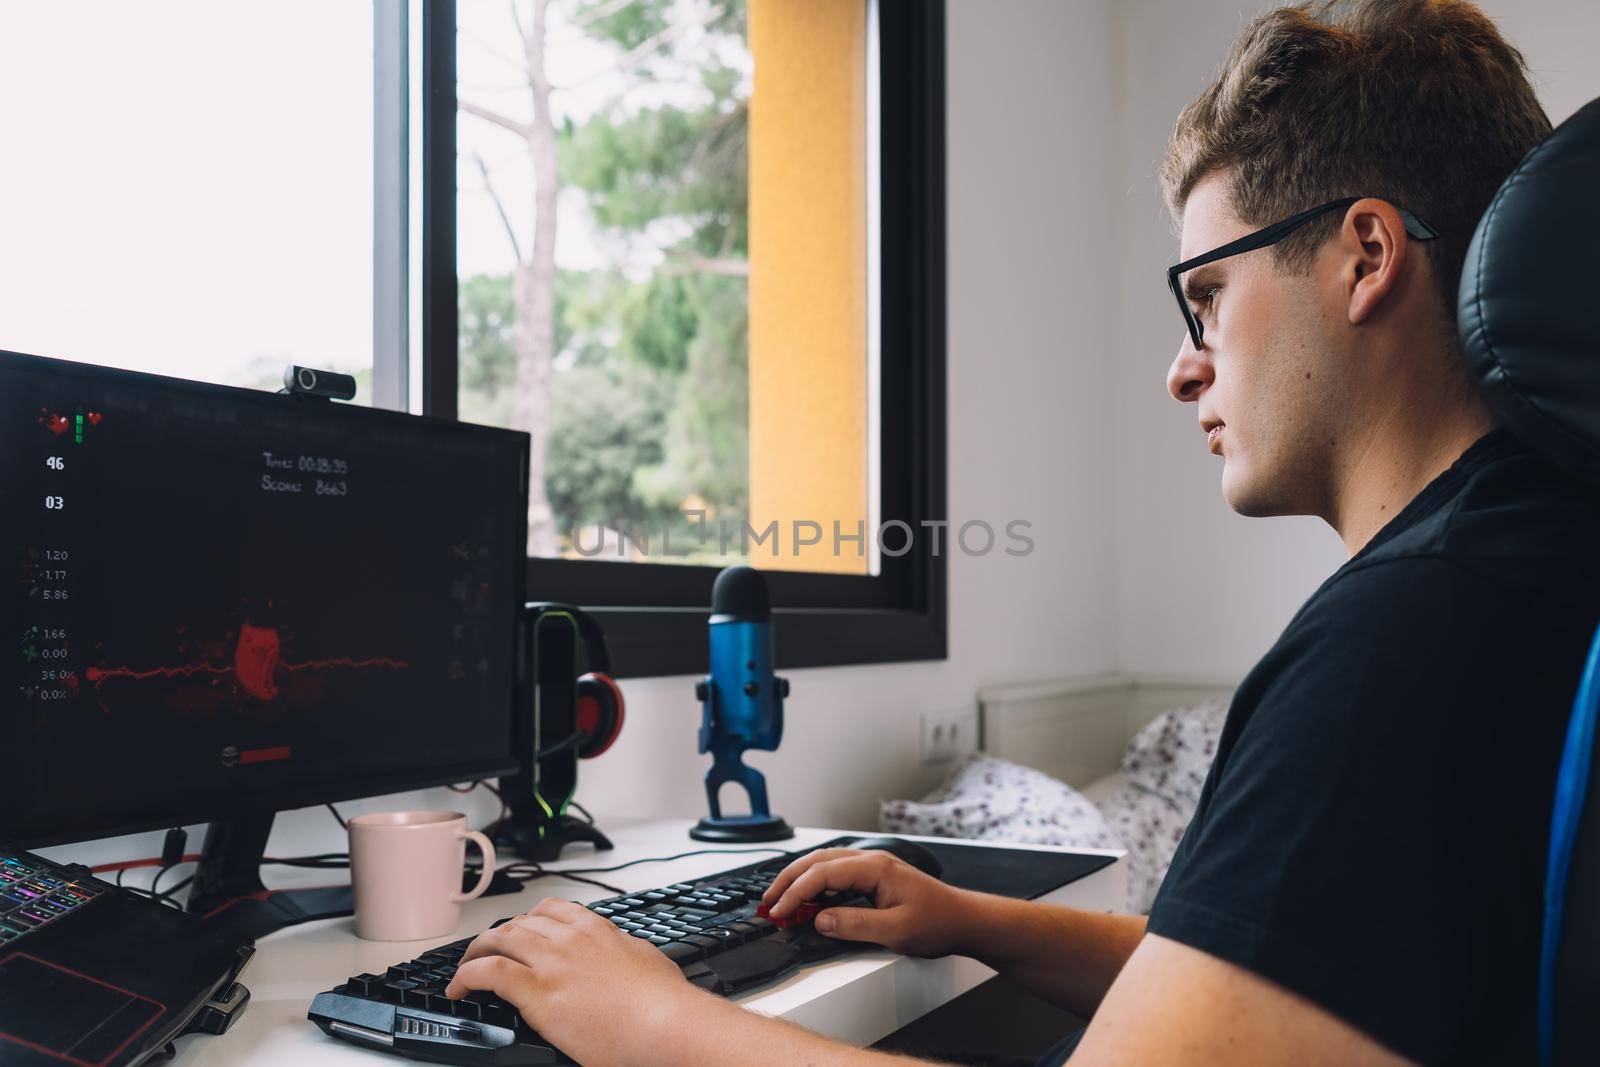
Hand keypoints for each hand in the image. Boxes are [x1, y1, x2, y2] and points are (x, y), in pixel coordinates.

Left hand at [445, 896, 704, 1063]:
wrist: (664, 1023)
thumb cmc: (664, 1001)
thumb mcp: (648, 959)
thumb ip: (627, 949)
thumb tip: (624, 948)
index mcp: (598, 930)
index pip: (553, 910)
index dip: (529, 918)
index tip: (522, 928)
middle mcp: (571, 939)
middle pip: (520, 922)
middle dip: (498, 934)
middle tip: (487, 949)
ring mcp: (552, 963)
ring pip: (498, 940)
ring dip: (475, 951)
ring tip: (465, 966)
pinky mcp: (538, 992)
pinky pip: (488, 972)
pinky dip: (465, 977)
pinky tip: (457, 988)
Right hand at [760, 847, 979, 957]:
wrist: (965, 919)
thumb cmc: (938, 922)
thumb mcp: (896, 931)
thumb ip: (855, 925)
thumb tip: (819, 920)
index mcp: (875, 868)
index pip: (822, 873)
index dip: (795, 892)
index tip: (778, 910)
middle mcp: (871, 861)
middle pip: (818, 861)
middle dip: (788, 880)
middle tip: (767, 901)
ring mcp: (873, 866)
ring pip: (825, 863)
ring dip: (800, 879)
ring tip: (780, 898)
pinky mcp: (875, 876)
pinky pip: (837, 872)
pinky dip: (816, 882)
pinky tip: (808, 898)